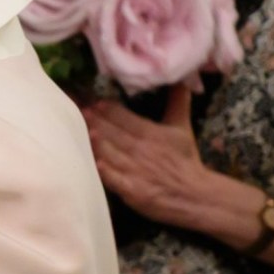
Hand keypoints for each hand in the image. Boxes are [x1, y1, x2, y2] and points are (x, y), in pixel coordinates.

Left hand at [83, 86, 260, 243]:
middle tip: (78, 110)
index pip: (125, 118)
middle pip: (113, 133)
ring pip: (110, 153)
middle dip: (95, 121)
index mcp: (151, 134)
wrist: (194, 195)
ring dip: (97, 143)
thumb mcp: (182, 128)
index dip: (108, 110)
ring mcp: (135, 171)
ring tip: (84, 130)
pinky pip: (114, 179)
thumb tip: (181, 78)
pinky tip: (94, 163)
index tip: (93, 101)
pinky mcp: (132, 190)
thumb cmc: (184, 160)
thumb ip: (178, 102)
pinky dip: (105, 171)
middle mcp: (141, 150)